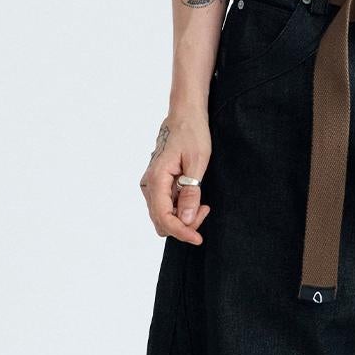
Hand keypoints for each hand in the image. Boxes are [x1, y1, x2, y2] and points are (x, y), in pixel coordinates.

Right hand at [140, 112, 212, 242]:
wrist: (185, 116)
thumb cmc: (192, 134)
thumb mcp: (197, 163)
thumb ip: (190, 193)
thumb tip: (184, 219)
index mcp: (156, 179)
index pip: (163, 217)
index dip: (181, 232)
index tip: (198, 239)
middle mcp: (149, 185)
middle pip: (161, 220)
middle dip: (183, 225)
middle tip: (205, 211)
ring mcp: (151, 185)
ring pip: (163, 216)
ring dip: (182, 219)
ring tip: (203, 206)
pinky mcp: (158, 185)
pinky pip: (165, 206)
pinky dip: (180, 210)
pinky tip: (196, 201)